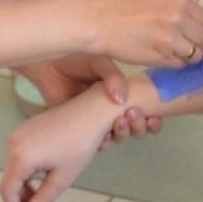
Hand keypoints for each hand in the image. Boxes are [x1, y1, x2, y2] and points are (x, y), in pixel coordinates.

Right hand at [1, 86, 117, 201]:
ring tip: (43, 190)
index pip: (7, 190)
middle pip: (8, 178)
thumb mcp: (62, 178)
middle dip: (20, 196)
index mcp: (21, 157)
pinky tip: (44, 171)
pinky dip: (27, 168)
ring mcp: (18, 133)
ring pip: (13, 166)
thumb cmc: (80, 143)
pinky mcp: (25, 128)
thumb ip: (42, 201)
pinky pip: (19, 154)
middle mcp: (13, 143)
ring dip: (24, 182)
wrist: (91, 112)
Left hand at [18, 54, 163, 138]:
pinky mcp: (79, 127)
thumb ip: (114, 77)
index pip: (145, 110)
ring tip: (119, 123)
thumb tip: (122, 100)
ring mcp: (96, 118)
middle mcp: (112, 107)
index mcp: (122, 91)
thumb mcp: (100, 61)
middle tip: (133, 116)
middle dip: (139, 126)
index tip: (153, 117)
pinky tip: (104, 136)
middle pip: (135, 127)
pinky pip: (95, 142)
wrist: (49, 63)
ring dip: (123, 134)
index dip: (152, 118)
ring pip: (118, 136)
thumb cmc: (76, 58)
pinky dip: (103, 142)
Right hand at [92, 0, 202, 66]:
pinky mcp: (161, 56)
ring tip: (171, 55)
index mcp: (179, 1)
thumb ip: (176, 12)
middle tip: (186, 51)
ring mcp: (171, 38)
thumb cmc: (121, 11)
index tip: (195, 39)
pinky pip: (178, 65)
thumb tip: (192, 27)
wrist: (99, 23)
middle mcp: (179, 18)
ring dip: (186, 59)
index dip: (202, 33)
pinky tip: (160, 58)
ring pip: (194, 56)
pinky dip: (173, 65)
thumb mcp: (155, 1)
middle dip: (198, 48)